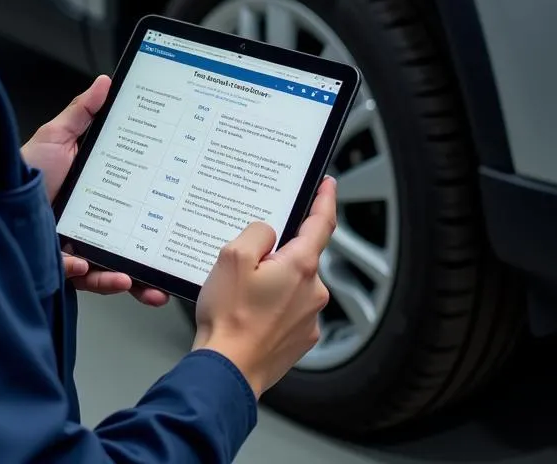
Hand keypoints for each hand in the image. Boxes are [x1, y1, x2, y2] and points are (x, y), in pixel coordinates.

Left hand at [22, 76, 168, 307]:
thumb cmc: (27, 170)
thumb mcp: (57, 136)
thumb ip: (81, 112)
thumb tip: (104, 83)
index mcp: (96, 194)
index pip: (132, 204)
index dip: (153, 209)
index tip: (172, 209)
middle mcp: (90, 223)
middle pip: (126, 244)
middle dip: (148, 260)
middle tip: (166, 263)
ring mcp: (77, 246)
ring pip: (109, 268)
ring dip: (125, 276)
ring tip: (135, 278)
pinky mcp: (60, 265)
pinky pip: (80, 277)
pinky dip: (91, 277)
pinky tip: (91, 267)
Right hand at [192, 177, 336, 397]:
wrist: (228, 371)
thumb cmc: (229, 318)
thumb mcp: (232, 256)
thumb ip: (257, 232)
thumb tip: (268, 233)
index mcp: (300, 266)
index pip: (322, 223)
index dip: (325, 200)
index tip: (328, 185)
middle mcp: (313, 291)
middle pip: (299, 255)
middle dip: (275, 254)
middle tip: (244, 265)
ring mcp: (309, 317)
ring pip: (291, 283)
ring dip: (271, 282)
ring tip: (240, 297)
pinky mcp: (301, 338)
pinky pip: (288, 308)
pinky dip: (271, 305)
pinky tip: (247, 314)